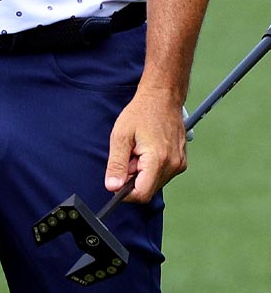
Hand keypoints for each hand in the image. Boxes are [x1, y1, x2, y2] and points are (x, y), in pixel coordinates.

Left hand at [104, 87, 186, 203]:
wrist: (162, 98)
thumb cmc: (141, 113)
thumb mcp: (121, 137)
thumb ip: (116, 165)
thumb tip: (112, 187)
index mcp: (158, 160)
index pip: (141, 194)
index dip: (125, 193)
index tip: (117, 180)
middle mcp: (173, 165)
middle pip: (147, 189)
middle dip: (133, 179)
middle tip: (129, 156)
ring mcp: (179, 164)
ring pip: (154, 183)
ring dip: (141, 172)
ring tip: (138, 151)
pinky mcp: (181, 162)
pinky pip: (162, 175)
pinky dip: (151, 167)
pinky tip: (147, 150)